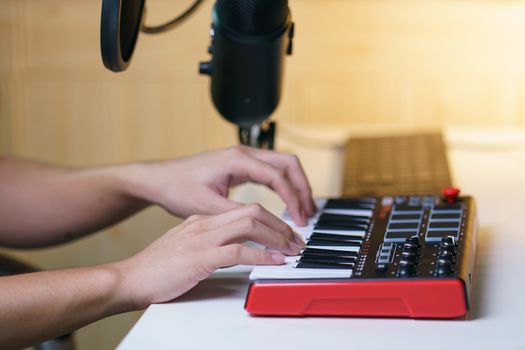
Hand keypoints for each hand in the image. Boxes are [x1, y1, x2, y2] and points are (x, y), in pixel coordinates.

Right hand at [113, 204, 304, 307]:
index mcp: (202, 220)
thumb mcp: (184, 245)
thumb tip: (229, 244)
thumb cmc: (155, 267)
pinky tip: (275, 261)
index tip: (284, 233)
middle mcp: (205, 224)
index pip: (245, 210)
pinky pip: (238, 251)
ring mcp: (202, 239)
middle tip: (296, 239)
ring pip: (249, 225)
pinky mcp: (200, 258)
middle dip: (279, 224)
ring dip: (276, 236)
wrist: (130, 278)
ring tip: (291, 249)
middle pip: (253, 211)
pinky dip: (262, 255)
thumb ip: (205, 239)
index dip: (270, 219)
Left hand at [120, 146, 315, 225]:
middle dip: (303, 188)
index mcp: (237, 159)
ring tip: (303, 211)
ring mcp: (243, 158)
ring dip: (296, 186)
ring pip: (283, 166)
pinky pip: (272, 172)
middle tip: (308, 214)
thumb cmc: (177, 188)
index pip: (278, 176)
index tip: (299, 220)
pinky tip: (287, 204)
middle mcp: (244, 154)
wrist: (160, 180)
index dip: (293, 198)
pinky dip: (284, 186)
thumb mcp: (207, 206)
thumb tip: (264, 225)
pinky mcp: (241, 166)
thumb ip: (238, 215)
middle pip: (288, 164)